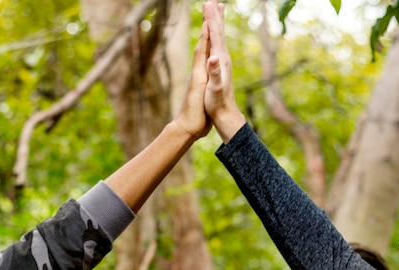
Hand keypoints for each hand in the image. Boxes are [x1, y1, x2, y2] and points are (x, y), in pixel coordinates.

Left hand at [172, 22, 211, 140]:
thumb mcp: (200, 94)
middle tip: (209, 10)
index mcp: (198, 74)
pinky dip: (210, 54)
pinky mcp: (203, 85)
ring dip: (209, 39)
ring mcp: (200, 78)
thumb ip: (206, 77)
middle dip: (207, 29)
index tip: (210, 16)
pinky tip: (211, 53)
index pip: (202, 49)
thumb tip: (209, 61)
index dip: (207, 33)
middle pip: (203, 46)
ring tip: (211, 26)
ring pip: (205, 53)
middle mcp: (198, 73)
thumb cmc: (194, 114)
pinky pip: (207, 64)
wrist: (187, 129)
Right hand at [203, 0, 244, 142]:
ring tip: (216, 11)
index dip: (211, 19)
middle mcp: (224, 58)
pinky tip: (215, 36)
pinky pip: (218, 46)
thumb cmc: (218, 103)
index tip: (208, 4)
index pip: (215, 35)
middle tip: (212, 0)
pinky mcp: (222, 67)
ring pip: (220, 37)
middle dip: (215, 16)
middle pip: (219, 32)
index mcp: (220, 60)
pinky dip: (216, 36)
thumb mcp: (215, 88)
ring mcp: (224, 62)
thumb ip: (214, 72)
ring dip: (217, 24)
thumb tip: (213, 58)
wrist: (226, 114)